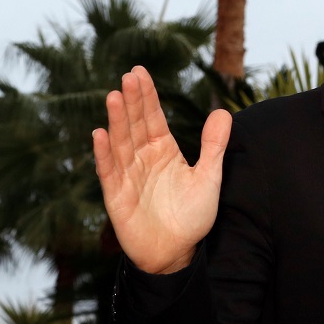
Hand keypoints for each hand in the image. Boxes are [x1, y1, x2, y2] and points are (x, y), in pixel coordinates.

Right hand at [92, 66, 231, 273]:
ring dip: (117, 121)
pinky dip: (104, 154)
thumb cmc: (191, 216)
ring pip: (121, 143)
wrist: (176, 253)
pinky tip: (99, 135)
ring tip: (115, 97)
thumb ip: (214, 146)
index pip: (153, 116)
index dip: (147, 95)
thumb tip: (223, 112)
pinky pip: (109, 172)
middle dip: (132, 100)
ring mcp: (128, 175)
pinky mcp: (117, 196)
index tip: (139, 71)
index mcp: (163, 150)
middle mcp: (143, 158)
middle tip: (129, 76)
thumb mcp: (209, 177)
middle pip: (135, 124)